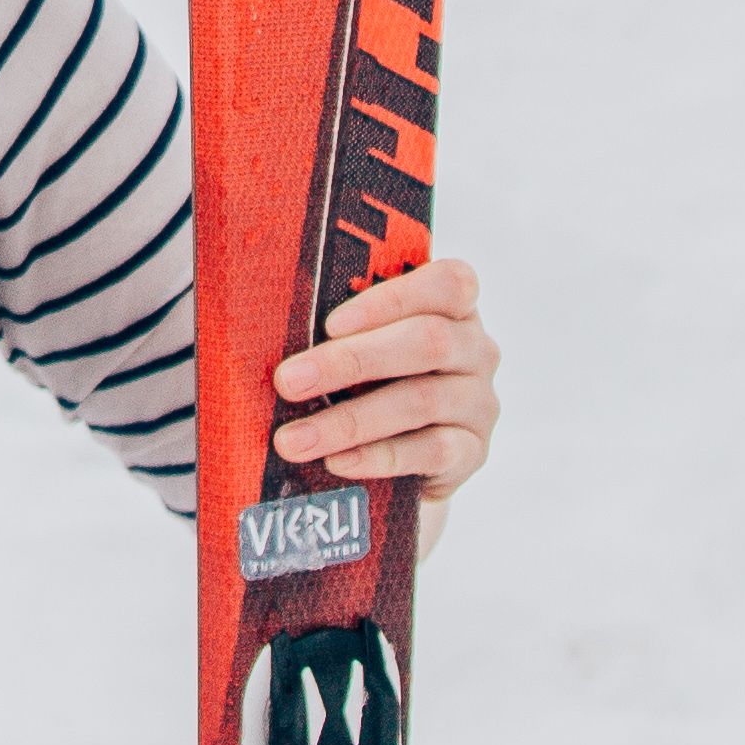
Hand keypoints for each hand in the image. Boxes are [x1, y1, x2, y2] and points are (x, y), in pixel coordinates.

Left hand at [270, 255, 499, 513]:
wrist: (404, 460)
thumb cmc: (367, 380)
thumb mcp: (359, 343)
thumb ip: (337, 327)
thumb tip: (265, 319)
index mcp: (453, 305)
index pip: (446, 283)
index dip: (390, 299)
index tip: (329, 324)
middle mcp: (476, 348)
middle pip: (426, 341)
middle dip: (349, 361)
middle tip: (287, 382)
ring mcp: (479, 402)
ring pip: (420, 401)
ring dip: (349, 420)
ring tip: (293, 439)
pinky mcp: (473, 452)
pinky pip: (431, 451)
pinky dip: (378, 456)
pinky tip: (337, 462)